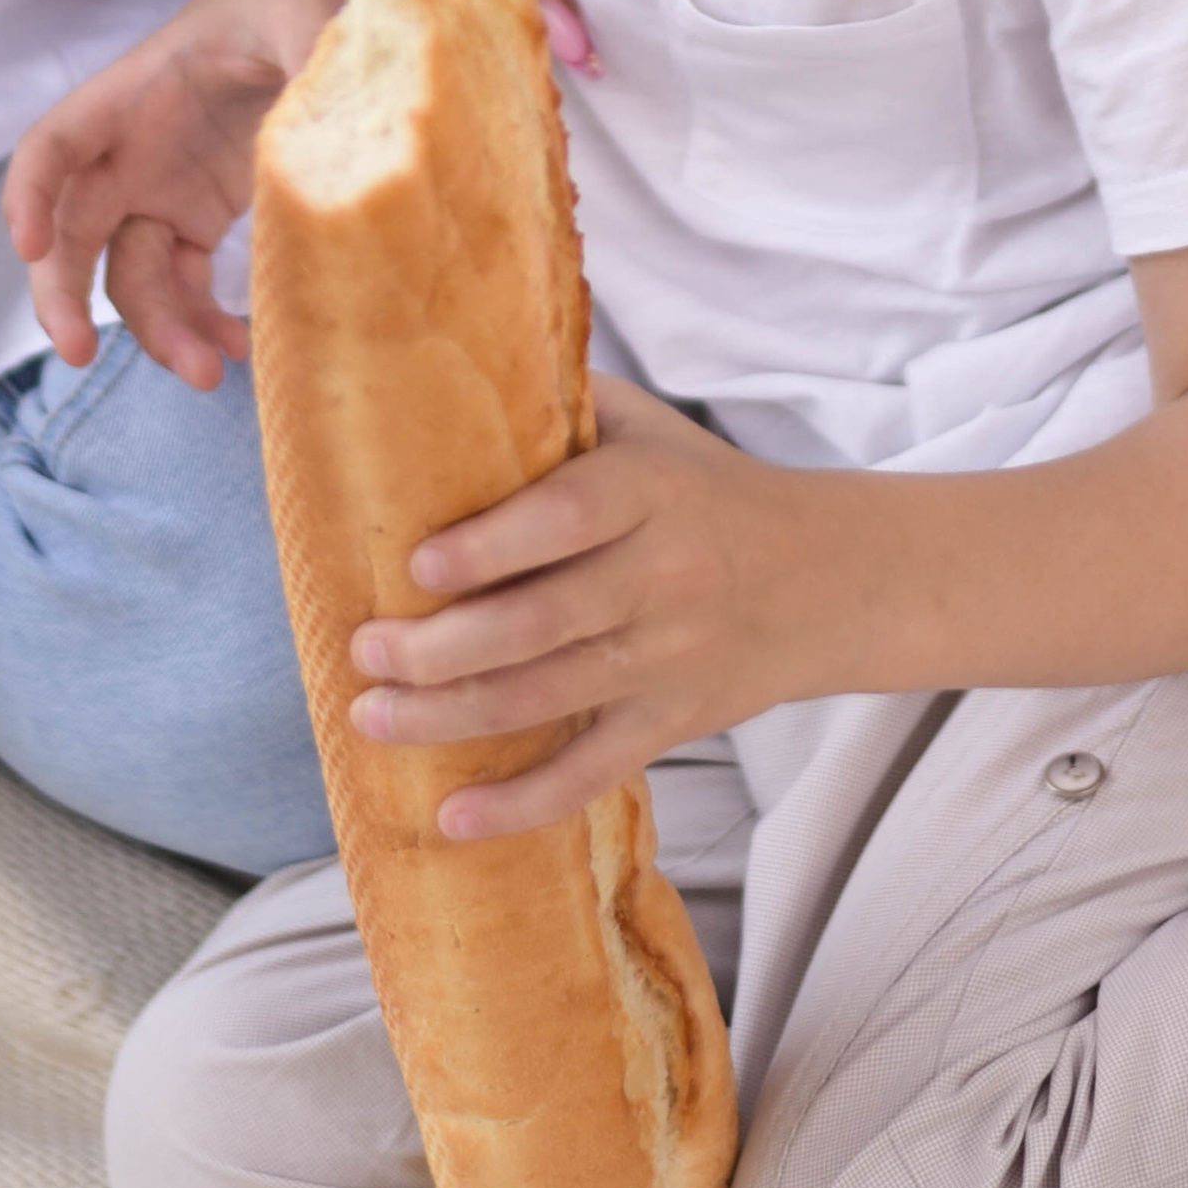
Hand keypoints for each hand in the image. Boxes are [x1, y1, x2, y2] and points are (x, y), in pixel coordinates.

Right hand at [4, 0, 346, 382]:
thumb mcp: (305, 9)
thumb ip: (313, 52)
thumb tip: (344, 115)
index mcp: (134, 93)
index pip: (52, 146)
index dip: (28, 194)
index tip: (28, 245)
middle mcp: (132, 150)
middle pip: (71, 231)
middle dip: (61, 294)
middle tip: (78, 352)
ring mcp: (162, 190)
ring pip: (128, 275)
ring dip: (156, 328)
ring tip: (208, 372)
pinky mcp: (200, 217)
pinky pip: (180, 285)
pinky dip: (199, 322)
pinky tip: (237, 348)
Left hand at [346, 377, 855, 837]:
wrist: (822, 578)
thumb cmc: (700, 488)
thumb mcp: (646, 426)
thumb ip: (557, 403)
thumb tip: (434, 370)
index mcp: (650, 492)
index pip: (566, 520)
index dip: (490, 547)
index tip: (415, 564)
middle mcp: (663, 578)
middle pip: (542, 624)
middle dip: (441, 648)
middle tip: (365, 648)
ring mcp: (669, 660)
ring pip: (549, 700)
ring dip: (449, 718)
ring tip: (370, 714)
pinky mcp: (671, 724)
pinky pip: (591, 772)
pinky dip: (522, 804)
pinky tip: (452, 817)